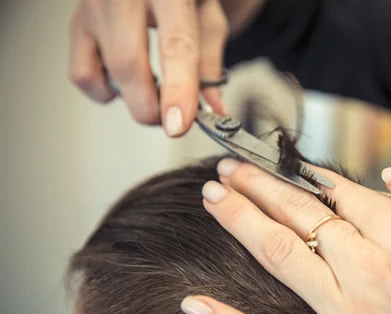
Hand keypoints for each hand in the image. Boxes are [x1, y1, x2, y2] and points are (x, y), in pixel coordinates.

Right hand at [68, 0, 228, 136]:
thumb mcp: (208, 18)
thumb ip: (211, 64)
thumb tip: (215, 112)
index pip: (175, 46)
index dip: (177, 90)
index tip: (178, 125)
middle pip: (129, 65)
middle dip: (151, 107)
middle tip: (172, 117)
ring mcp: (94, 7)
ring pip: (107, 73)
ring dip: (135, 99)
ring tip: (154, 88)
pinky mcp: (77, 23)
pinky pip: (83, 75)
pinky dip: (105, 91)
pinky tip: (126, 81)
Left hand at [183, 159, 390, 313]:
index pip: (338, 192)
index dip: (304, 174)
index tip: (283, 164)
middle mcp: (371, 270)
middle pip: (299, 215)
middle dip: (258, 186)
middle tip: (229, 170)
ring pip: (280, 258)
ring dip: (240, 222)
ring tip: (213, 199)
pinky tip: (195, 307)